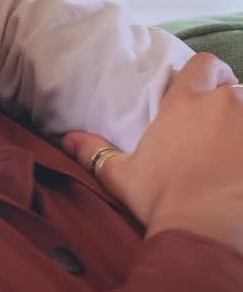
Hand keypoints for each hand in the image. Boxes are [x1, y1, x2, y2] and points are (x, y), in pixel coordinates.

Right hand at [63, 53, 242, 250]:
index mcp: (184, 103)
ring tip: (235, 149)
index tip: (207, 90)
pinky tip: (242, 166)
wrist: (206, 227)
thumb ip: (94, 151)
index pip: (204, 64)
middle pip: (235, 87)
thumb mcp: (121, 175)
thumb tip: (66, 139)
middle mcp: (223, 103)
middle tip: (221, 129)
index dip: (209, 73)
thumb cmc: (162, 198)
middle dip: (232, 103)